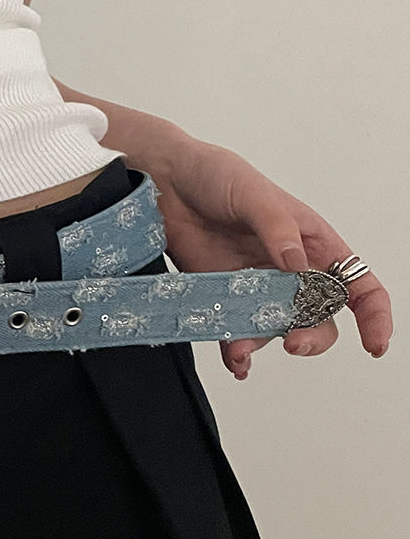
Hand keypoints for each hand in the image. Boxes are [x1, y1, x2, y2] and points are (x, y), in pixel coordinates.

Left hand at [134, 133, 392, 379]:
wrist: (165, 184)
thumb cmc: (216, 176)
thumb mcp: (253, 194)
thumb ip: (277, 229)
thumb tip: (295, 264)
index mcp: (312, 243)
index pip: (356, 284)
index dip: (373, 315)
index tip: (373, 343)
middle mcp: (288, 271)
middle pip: (318, 318)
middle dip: (312, 337)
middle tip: (293, 342)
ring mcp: (254, 288)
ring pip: (274, 330)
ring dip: (262, 344)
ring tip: (239, 348)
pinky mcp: (222, 298)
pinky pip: (235, 332)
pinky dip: (236, 352)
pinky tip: (235, 361)